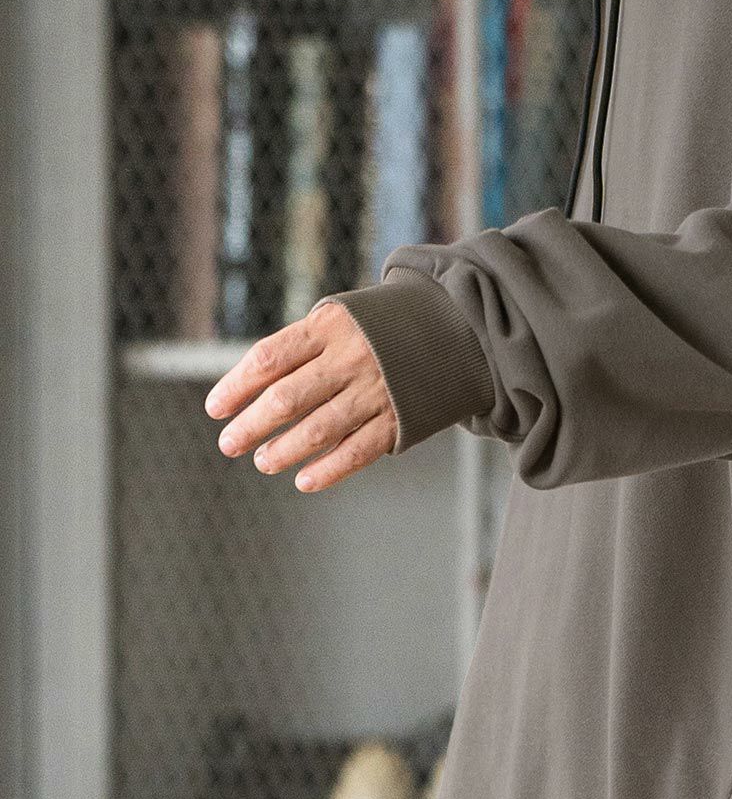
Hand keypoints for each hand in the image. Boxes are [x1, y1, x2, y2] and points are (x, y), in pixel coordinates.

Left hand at [204, 299, 396, 491]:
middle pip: (287, 397)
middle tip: (230, 443)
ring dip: (283, 451)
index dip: (237, 386)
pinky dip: (329, 470)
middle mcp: (351, 358)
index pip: (269, 358)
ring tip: (263, 461)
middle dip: (251, 425)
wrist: (449, 327)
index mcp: (329, 327)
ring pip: (319, 429)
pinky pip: (358, 451)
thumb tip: (245, 393)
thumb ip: (298, 348)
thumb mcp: (338, 318)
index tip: (216, 408)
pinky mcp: (398, 418)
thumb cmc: (375, 329)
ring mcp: (376, 390)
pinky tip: (304, 480)